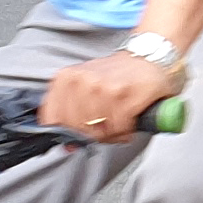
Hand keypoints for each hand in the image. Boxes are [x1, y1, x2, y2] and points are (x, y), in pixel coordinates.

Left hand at [40, 48, 180, 142]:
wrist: (150, 57)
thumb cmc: (118, 75)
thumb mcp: (85, 86)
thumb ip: (70, 112)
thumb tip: (67, 145)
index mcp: (66, 79)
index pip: (53, 120)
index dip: (69, 133)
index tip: (80, 133)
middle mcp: (81, 81)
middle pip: (78, 130)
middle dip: (95, 134)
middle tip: (108, 123)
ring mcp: (102, 88)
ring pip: (99, 132)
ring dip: (113, 132)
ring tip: (121, 118)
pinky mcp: (123, 96)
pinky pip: (119, 129)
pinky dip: (128, 129)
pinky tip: (131, 116)